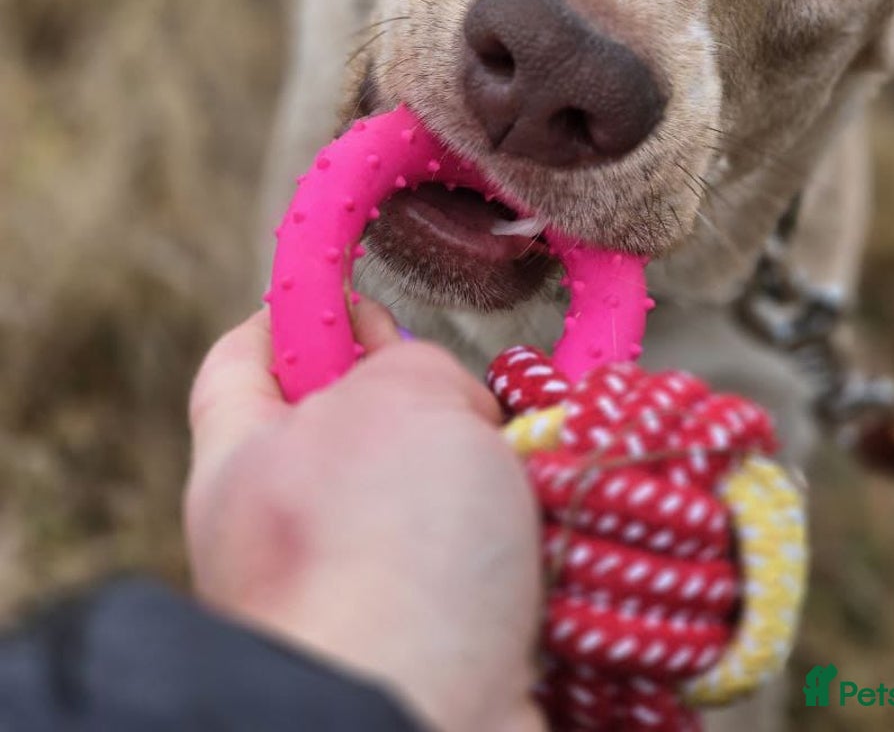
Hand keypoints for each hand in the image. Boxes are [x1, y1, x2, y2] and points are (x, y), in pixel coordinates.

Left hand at [185, 301, 544, 731]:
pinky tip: (567, 528)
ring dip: (498, 477)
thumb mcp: (402, 394)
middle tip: (480, 394)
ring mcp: (361, 600)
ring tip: (541, 467)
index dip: (293, 314)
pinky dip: (532, 546)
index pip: (241, 361)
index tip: (346, 290)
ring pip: (437, 504)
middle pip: (355, 430)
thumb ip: (411, 362)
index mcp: (245, 462)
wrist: (420, 723)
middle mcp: (289, 535)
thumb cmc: (387, 549)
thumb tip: (444, 407)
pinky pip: (490, 573)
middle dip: (429, 404)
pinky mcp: (432, 651)